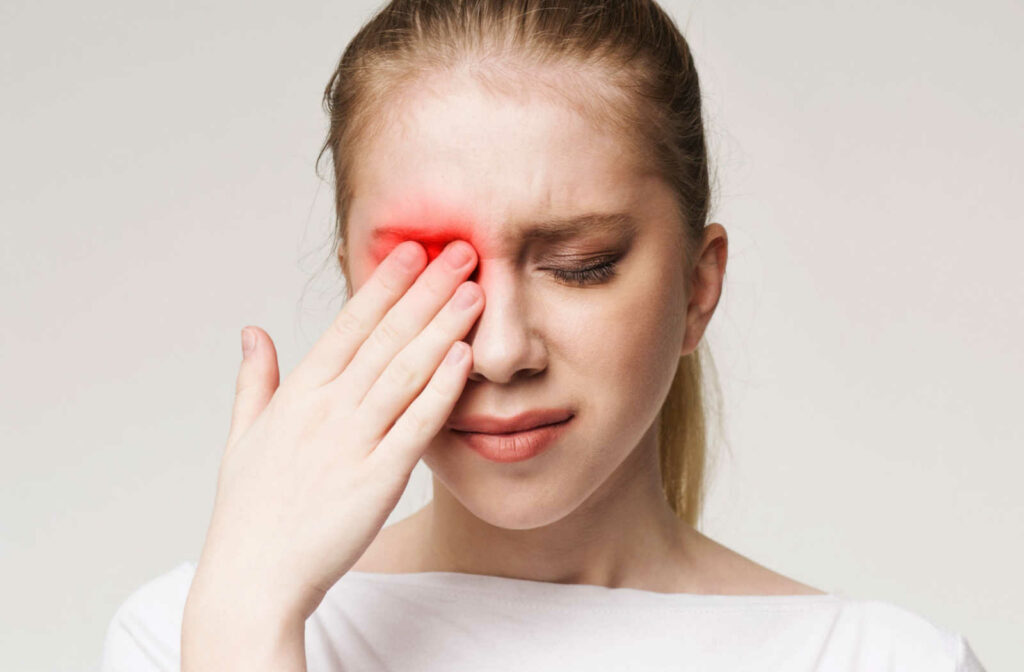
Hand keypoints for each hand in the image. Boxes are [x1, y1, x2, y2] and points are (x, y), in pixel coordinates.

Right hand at [188, 239, 481, 621]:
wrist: (254, 580)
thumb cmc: (249, 511)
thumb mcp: (242, 437)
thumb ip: (254, 380)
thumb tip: (252, 331)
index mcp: (297, 395)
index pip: (348, 325)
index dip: (383, 284)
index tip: (412, 250)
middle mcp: (326, 410)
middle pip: (385, 337)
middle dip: (426, 291)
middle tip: (462, 251)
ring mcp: (352, 442)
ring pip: (405, 372)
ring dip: (442, 328)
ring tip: (475, 291)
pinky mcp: (377, 479)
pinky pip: (416, 426)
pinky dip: (440, 390)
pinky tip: (464, 358)